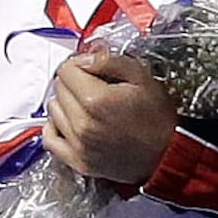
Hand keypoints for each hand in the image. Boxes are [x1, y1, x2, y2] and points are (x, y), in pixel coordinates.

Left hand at [43, 50, 177, 185]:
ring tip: (87, 105)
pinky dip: (55, 126)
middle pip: (58, 88)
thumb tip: (86, 56)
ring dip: (65, 103)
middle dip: (74, 82)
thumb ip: (110, 62)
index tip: (91, 68)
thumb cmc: (158, 119)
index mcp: (97, 101)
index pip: (66, 70)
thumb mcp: (142, 79)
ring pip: (52, 110)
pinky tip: (69, 122)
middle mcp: (83, 124)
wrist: (168, 154)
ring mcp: (78, 144)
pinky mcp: (76, 160)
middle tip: (94, 85)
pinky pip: (49, 138)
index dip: (80, 64)